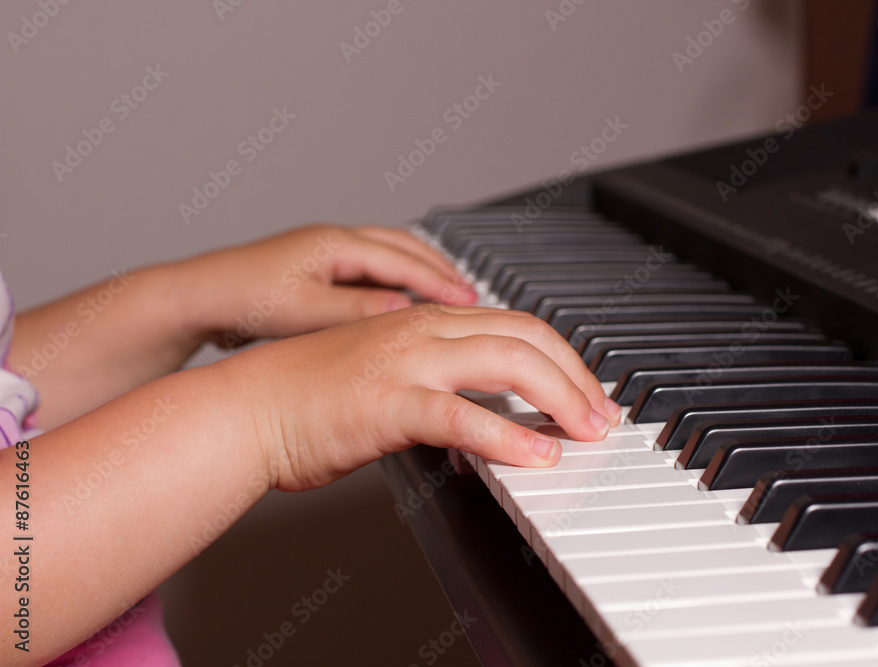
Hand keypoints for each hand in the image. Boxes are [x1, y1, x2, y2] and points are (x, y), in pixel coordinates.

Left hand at [177, 225, 477, 348]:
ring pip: (388, 256)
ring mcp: (323, 254)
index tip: (470, 299)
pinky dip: (396, 282)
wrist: (196, 298)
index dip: (440, 281)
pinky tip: (401, 304)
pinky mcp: (315, 271)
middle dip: (440, 270)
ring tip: (447, 294)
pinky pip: (370, 270)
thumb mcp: (304, 311)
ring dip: (420, 273)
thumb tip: (404, 312)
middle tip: (470, 292)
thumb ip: (356, 312)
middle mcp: (332, 242)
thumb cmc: (241, 299)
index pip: (403, 259)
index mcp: (334, 244)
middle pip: (403, 248)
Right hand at [225, 305, 621, 490]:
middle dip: (575, 375)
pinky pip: (462, 416)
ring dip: (560, 398)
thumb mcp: (383, 374)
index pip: (514, 324)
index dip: (561, 356)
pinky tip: (537, 456)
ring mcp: (405, 361)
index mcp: (423, 321)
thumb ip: (433, 380)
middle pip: (525, 336)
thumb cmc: (306, 397)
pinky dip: (508, 436)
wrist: (245, 409)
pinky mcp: (387, 402)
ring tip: (587, 432)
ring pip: (507, 362)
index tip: (585, 390)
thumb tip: (478, 407)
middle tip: (600, 415)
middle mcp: (421, 329)